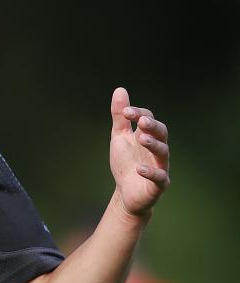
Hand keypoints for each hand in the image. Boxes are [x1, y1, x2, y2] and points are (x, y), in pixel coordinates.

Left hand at [109, 87, 169, 217]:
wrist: (126, 192)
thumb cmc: (126, 162)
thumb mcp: (119, 137)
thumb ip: (120, 116)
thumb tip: (120, 90)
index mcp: (147, 136)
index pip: (148, 120)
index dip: (138, 114)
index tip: (125, 112)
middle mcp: (156, 149)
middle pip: (161, 133)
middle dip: (152, 126)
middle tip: (142, 121)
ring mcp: (160, 166)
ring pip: (163, 152)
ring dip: (153, 144)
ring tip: (142, 139)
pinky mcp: (159, 184)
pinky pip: (160, 177)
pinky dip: (151, 172)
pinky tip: (140, 168)